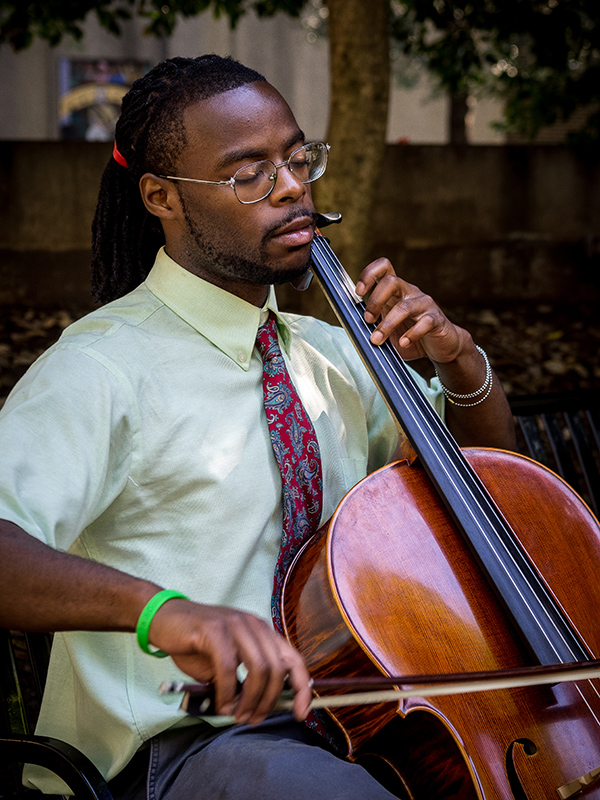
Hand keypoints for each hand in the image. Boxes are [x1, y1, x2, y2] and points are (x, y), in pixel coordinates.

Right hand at [149, 599, 311, 724]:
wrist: (165, 620)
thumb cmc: (197, 644)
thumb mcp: (228, 662)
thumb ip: (246, 679)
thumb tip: (262, 707)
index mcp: (263, 632)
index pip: (294, 660)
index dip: (303, 688)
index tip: (301, 714)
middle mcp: (254, 625)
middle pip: (278, 669)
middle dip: (268, 701)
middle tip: (252, 719)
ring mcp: (236, 625)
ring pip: (258, 669)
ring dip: (250, 700)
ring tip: (237, 715)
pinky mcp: (214, 629)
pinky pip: (228, 667)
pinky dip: (227, 692)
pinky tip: (221, 703)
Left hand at [355, 258, 468, 363]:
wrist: (442, 346)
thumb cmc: (411, 335)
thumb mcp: (388, 328)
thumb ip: (374, 325)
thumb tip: (353, 330)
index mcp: (396, 291)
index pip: (384, 268)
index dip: (369, 275)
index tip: (358, 292)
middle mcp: (410, 293)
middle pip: (392, 281)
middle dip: (375, 301)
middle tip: (367, 320)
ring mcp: (425, 305)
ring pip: (405, 307)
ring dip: (387, 324)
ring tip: (377, 340)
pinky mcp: (437, 320)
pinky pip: (424, 323)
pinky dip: (411, 334)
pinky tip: (403, 343)